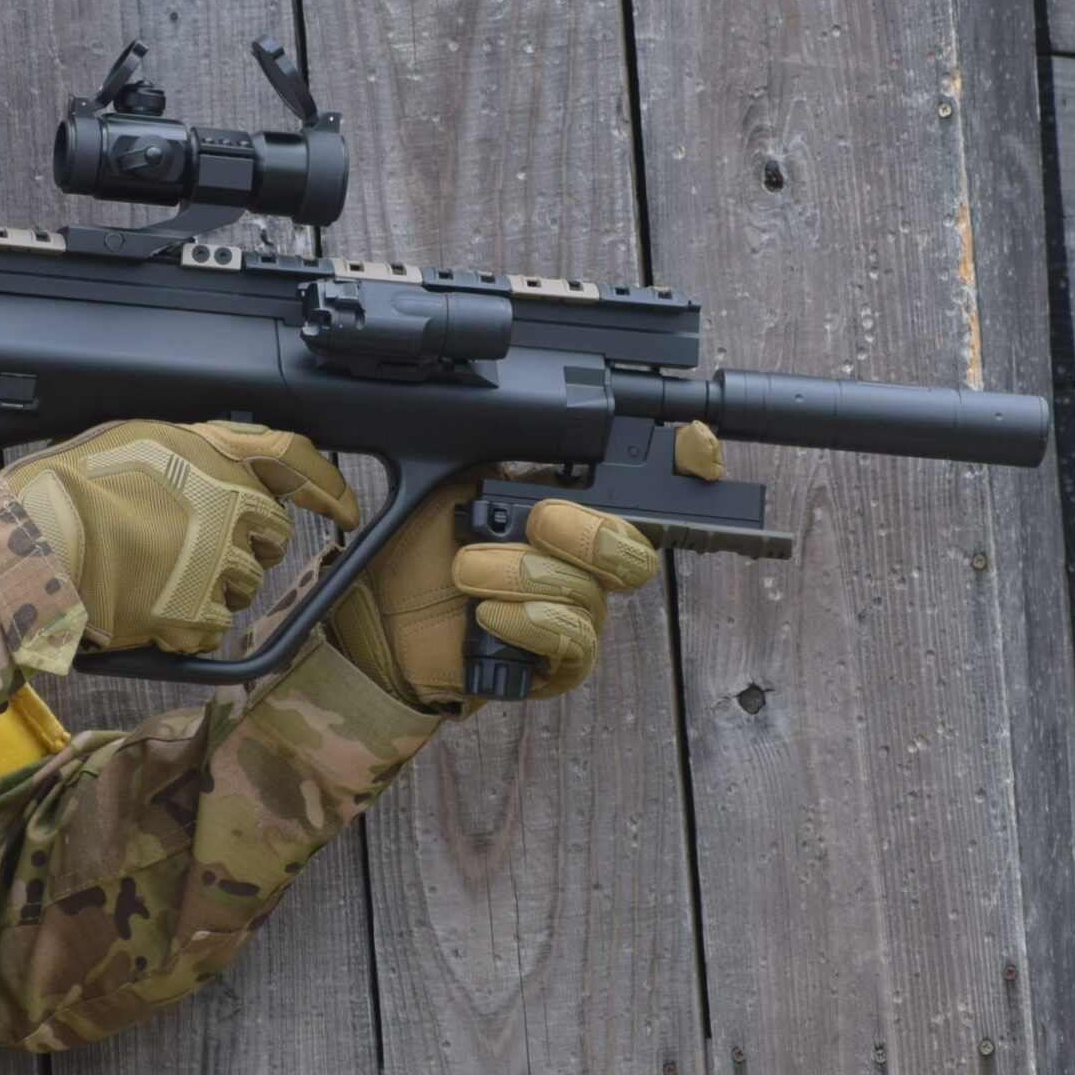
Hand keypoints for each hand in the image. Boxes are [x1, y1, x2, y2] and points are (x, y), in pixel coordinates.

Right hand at [2, 421, 359, 653]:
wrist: (31, 543)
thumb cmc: (71, 485)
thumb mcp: (141, 436)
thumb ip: (200, 446)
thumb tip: (232, 457)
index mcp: (216, 458)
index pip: (296, 462)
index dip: (330, 485)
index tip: (347, 508)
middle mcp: (228, 509)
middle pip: (272, 535)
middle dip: (246, 542)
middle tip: (196, 543)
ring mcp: (214, 565)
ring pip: (242, 585)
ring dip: (214, 584)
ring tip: (158, 573)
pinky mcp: (191, 615)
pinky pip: (211, 629)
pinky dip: (187, 625)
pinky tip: (152, 608)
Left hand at [327, 421, 720, 711]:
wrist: (380, 618)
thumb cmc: (423, 548)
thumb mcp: (461, 480)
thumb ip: (513, 453)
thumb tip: (552, 409)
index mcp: (576, 505)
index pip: (655, 485)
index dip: (689, 464)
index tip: (694, 445)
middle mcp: (590, 561)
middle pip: (635, 547)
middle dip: (581, 532)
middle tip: (529, 523)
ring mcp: (581, 614)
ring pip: (589, 593)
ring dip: (519, 575)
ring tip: (466, 571)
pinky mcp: (560, 665)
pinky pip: (571, 641)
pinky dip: (525, 620)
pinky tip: (485, 615)